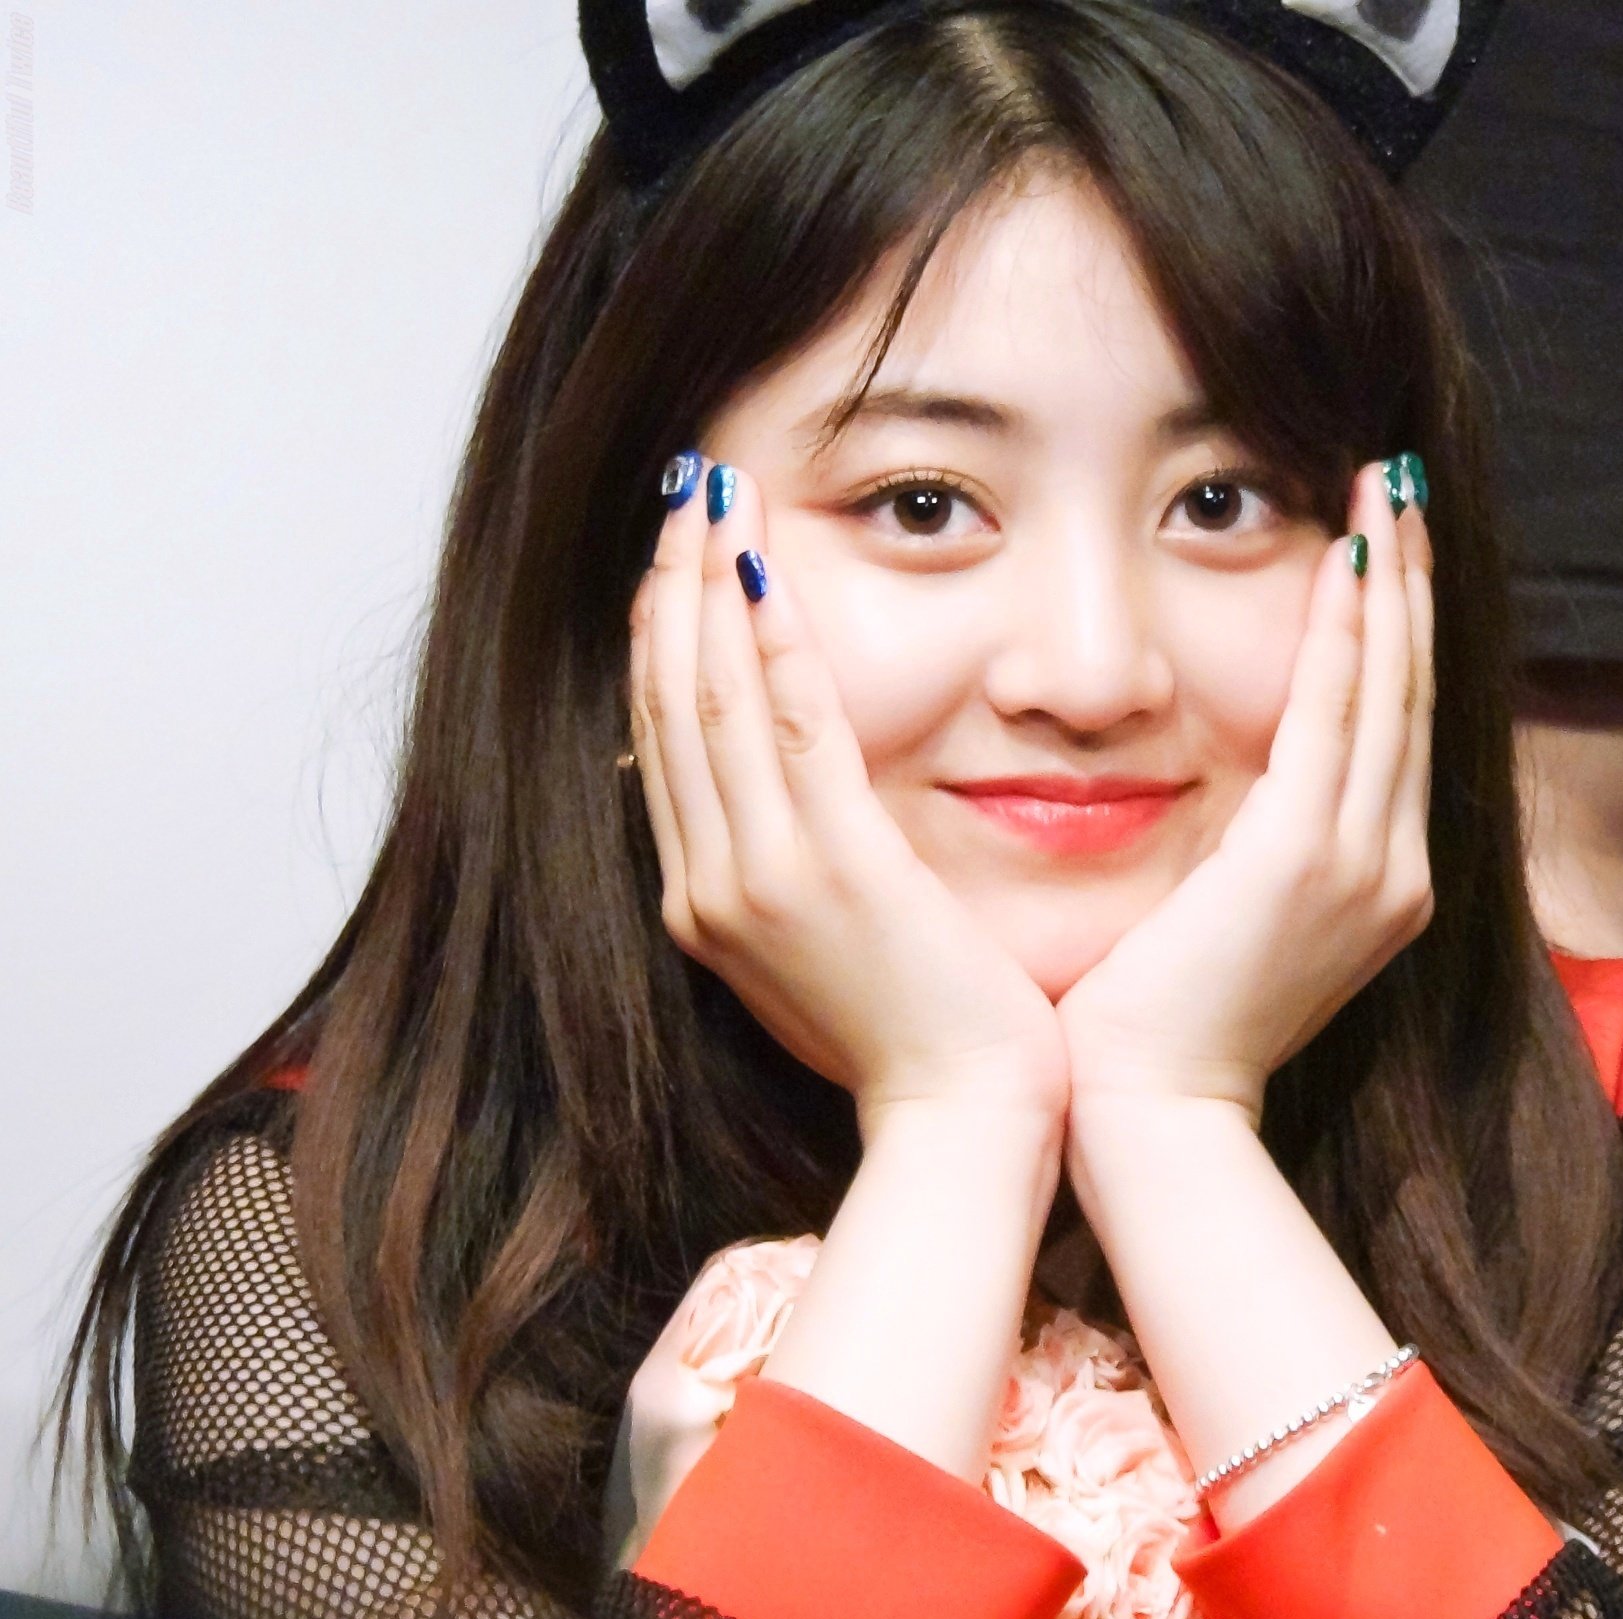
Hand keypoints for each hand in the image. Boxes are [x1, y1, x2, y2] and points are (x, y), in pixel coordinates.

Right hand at [628, 457, 1069, 1138]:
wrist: (959, 1119)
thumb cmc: (909, 1036)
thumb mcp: (816, 952)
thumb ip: (777, 871)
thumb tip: (758, 799)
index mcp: (701, 904)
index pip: (660, 742)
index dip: (659, 637)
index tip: (673, 557)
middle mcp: (708, 887)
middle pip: (667, 705)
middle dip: (669, 587)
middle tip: (683, 491)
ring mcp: (760, 880)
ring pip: (711, 703)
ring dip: (708, 589)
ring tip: (714, 495)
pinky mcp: (835, 871)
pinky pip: (791, 734)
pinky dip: (772, 648)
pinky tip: (768, 575)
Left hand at [1055, 461, 1435, 1128]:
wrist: (1156, 1113)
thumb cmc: (1166, 1026)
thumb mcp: (1232, 927)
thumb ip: (1256, 856)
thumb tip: (1238, 803)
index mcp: (1378, 884)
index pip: (1397, 730)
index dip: (1398, 630)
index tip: (1387, 546)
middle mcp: (1394, 868)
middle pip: (1414, 692)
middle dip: (1410, 580)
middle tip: (1403, 480)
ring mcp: (1364, 864)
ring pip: (1391, 689)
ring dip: (1390, 580)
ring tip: (1387, 487)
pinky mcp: (1307, 857)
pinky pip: (1336, 718)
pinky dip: (1346, 636)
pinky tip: (1346, 559)